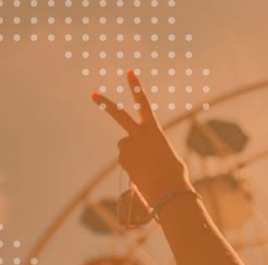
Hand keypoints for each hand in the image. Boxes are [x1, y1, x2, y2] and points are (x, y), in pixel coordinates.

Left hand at [92, 70, 190, 203]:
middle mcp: (138, 134)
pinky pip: (125, 161)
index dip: (136, 87)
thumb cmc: (175, 174)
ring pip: (125, 146)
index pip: (144, 103)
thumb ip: (154, 148)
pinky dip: (133, 166)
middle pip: (118, 115)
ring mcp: (128, 147)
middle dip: (105, 104)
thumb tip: (144, 156)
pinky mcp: (122, 160)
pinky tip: (143, 174)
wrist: (168, 190)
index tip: (129, 72)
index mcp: (154, 129)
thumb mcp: (168, 155)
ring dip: (132, 154)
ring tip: (148, 167)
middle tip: (92, 94)